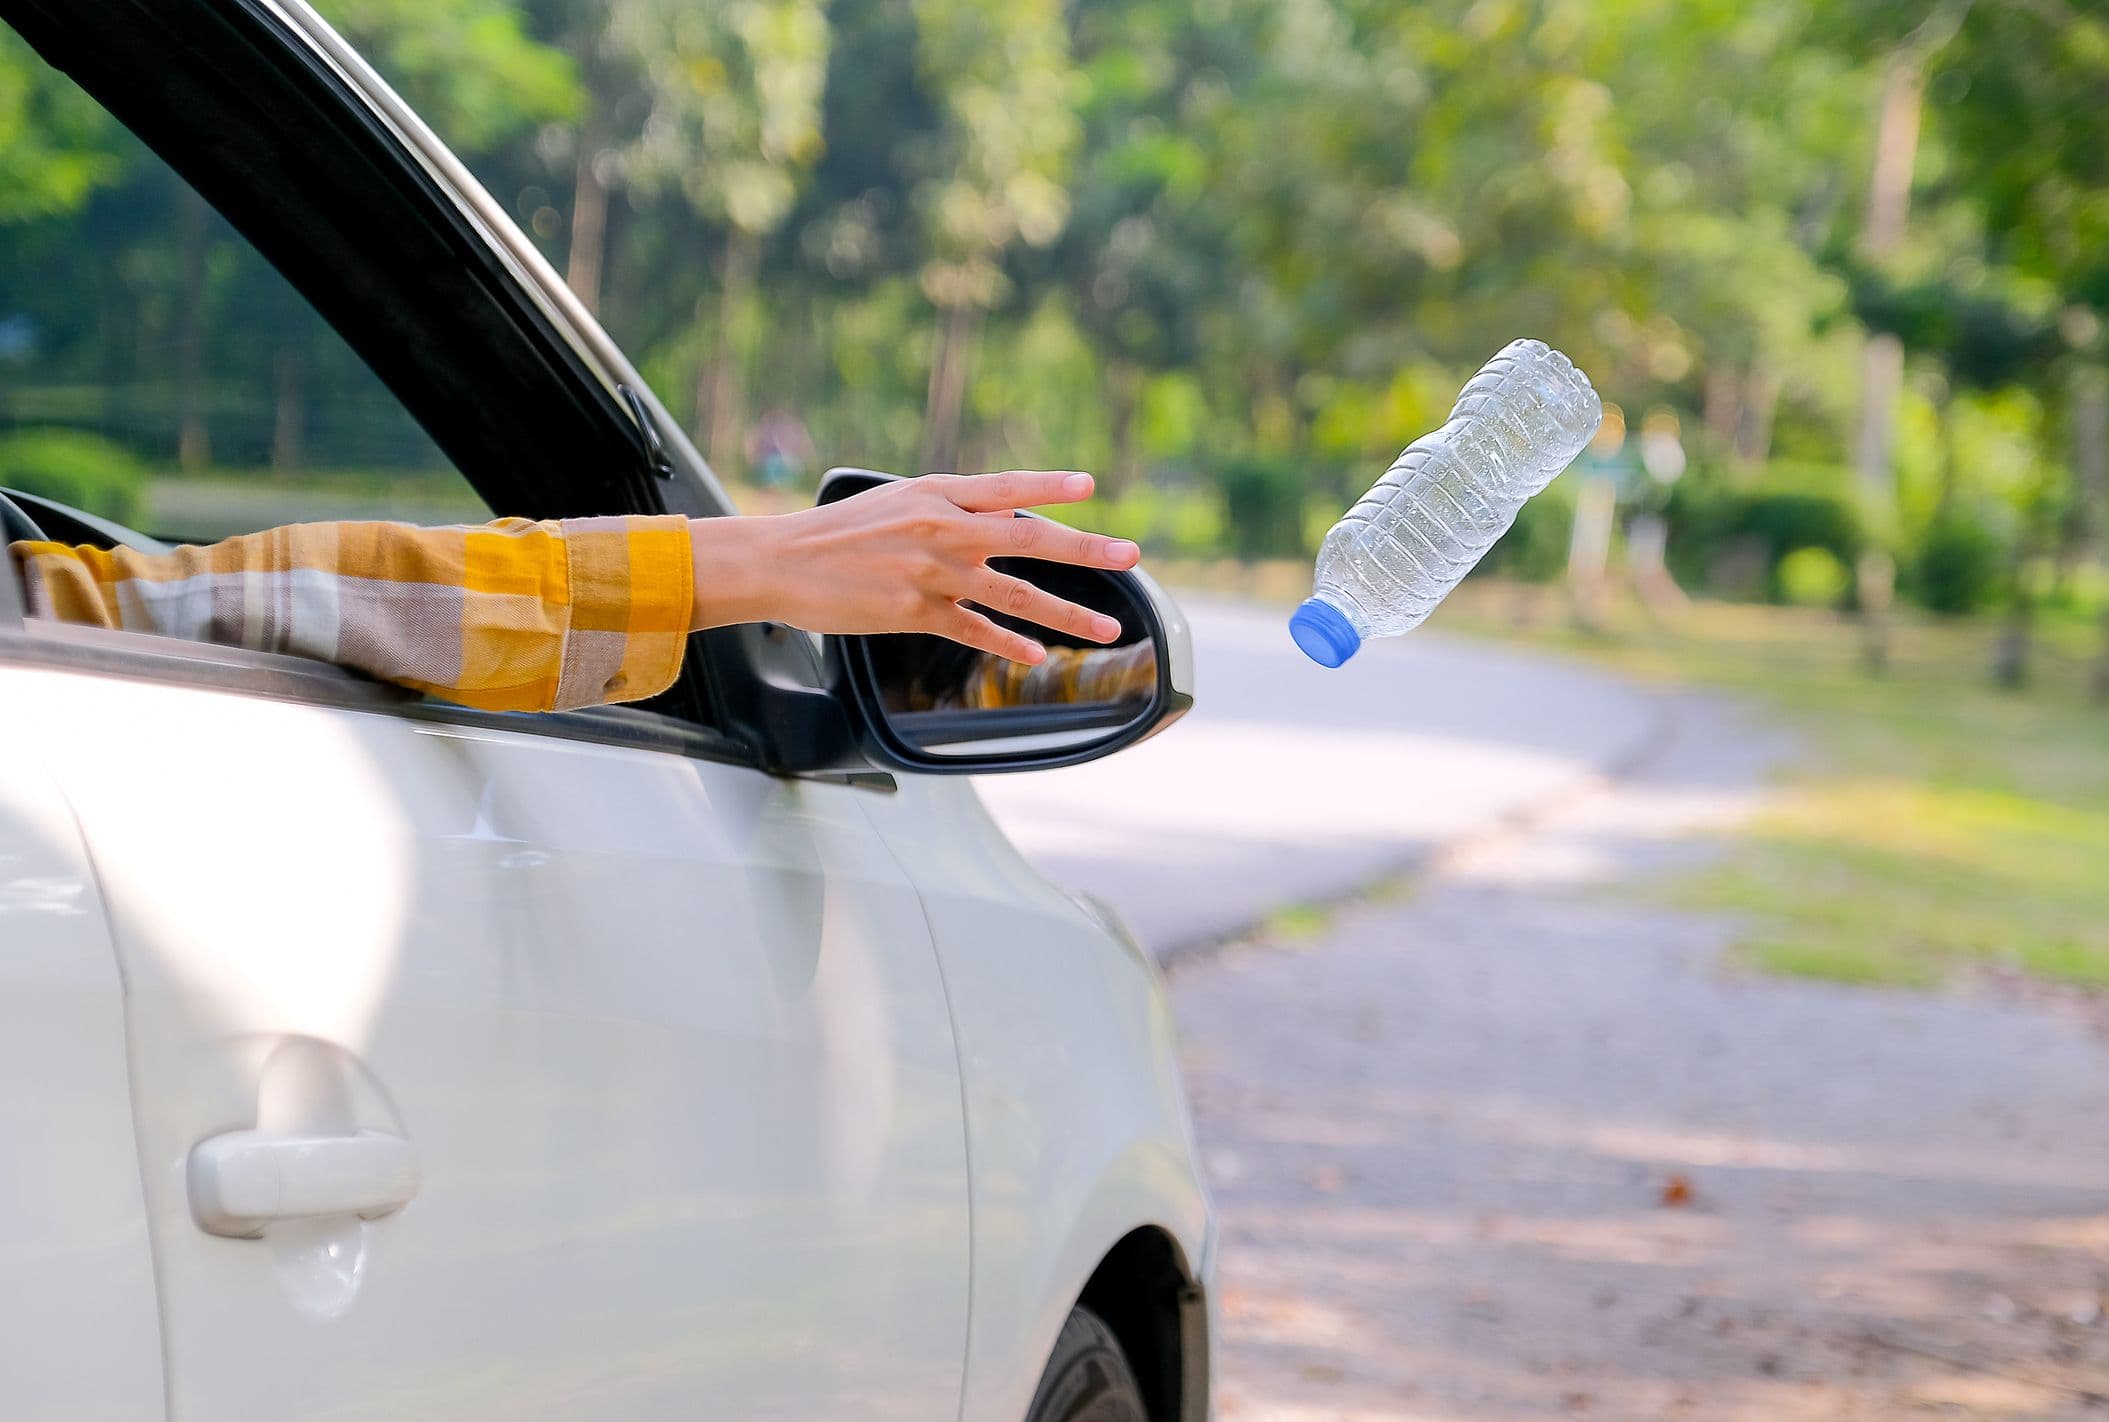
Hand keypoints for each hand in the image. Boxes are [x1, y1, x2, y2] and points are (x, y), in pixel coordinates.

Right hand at [688, 470, 1141, 663]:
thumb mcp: (895, 501)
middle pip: (1029, 538)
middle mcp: (942, 529)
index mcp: (936, 493)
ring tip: (1106, 630)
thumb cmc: (835, 533)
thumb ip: (947, 509)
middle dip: (1087, 549)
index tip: (1091, 487)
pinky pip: (976, 630)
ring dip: (1067, 614)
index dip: (1050, 486)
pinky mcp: (916, 611)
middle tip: (1130, 556)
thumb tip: (995, 517)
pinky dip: (1010, 644)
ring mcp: (932, 572)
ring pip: (1015, 594)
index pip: (1006, 486)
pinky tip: (1038, 655)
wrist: (780, 561)